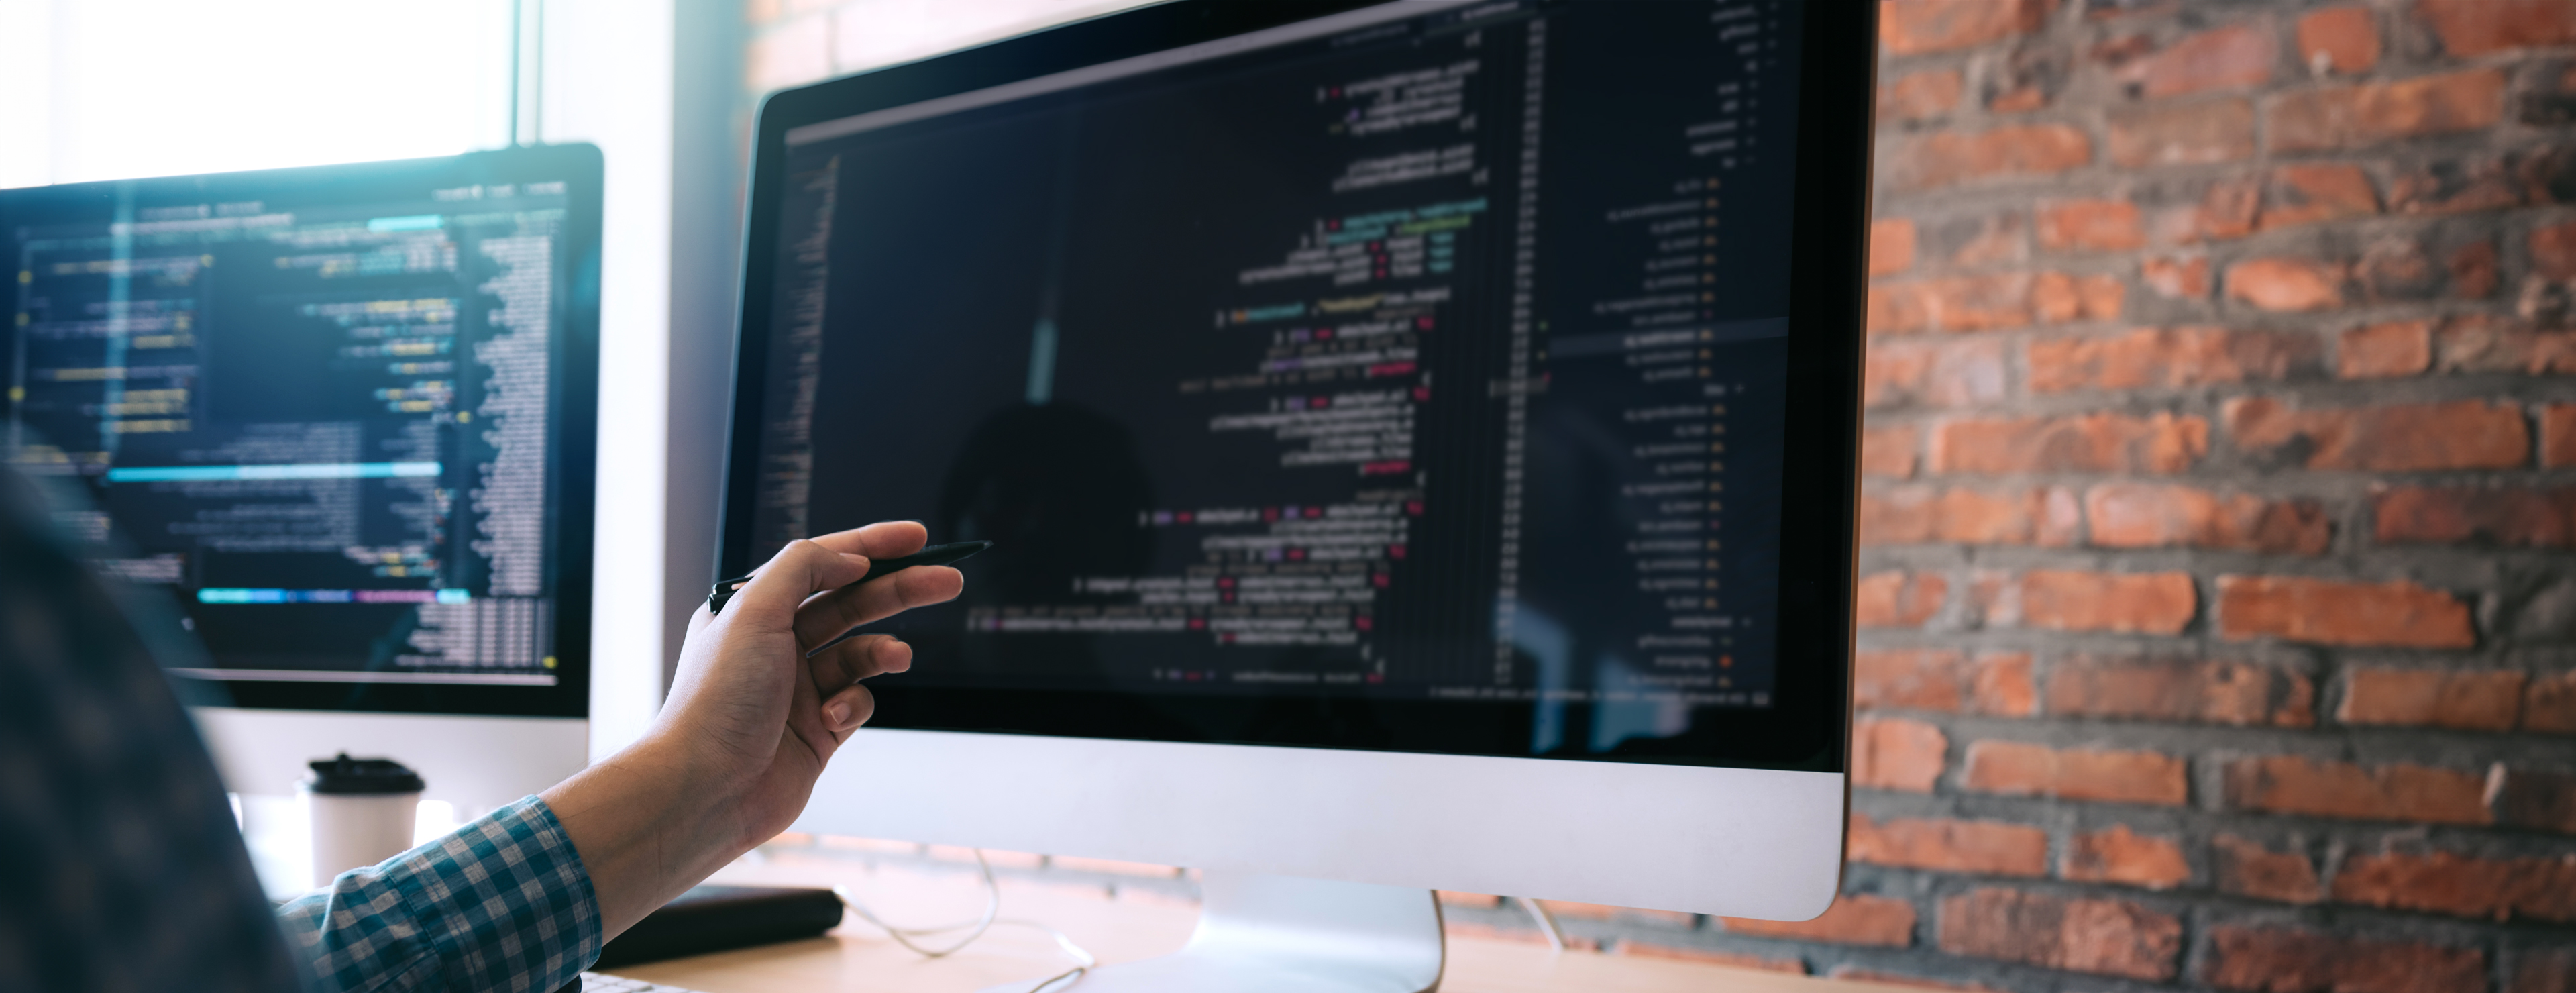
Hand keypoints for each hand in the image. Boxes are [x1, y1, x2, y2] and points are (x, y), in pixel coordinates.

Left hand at [541, 521, 962, 938]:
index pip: (821, 563)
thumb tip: (852, 559)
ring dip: (882, 651)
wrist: (704, 789)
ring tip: (899, 657)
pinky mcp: (817, 730)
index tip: (916, 537)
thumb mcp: (754, 611)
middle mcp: (775, 645)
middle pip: (851, 603)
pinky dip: (855, 705)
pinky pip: (857, 703)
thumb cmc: (716, 701)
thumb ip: (804, 568)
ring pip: (859, 654)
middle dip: (899, 590)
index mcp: (754, 610)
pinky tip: (835, 718)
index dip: (871, 546)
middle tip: (946, 581)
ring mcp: (798, 688)